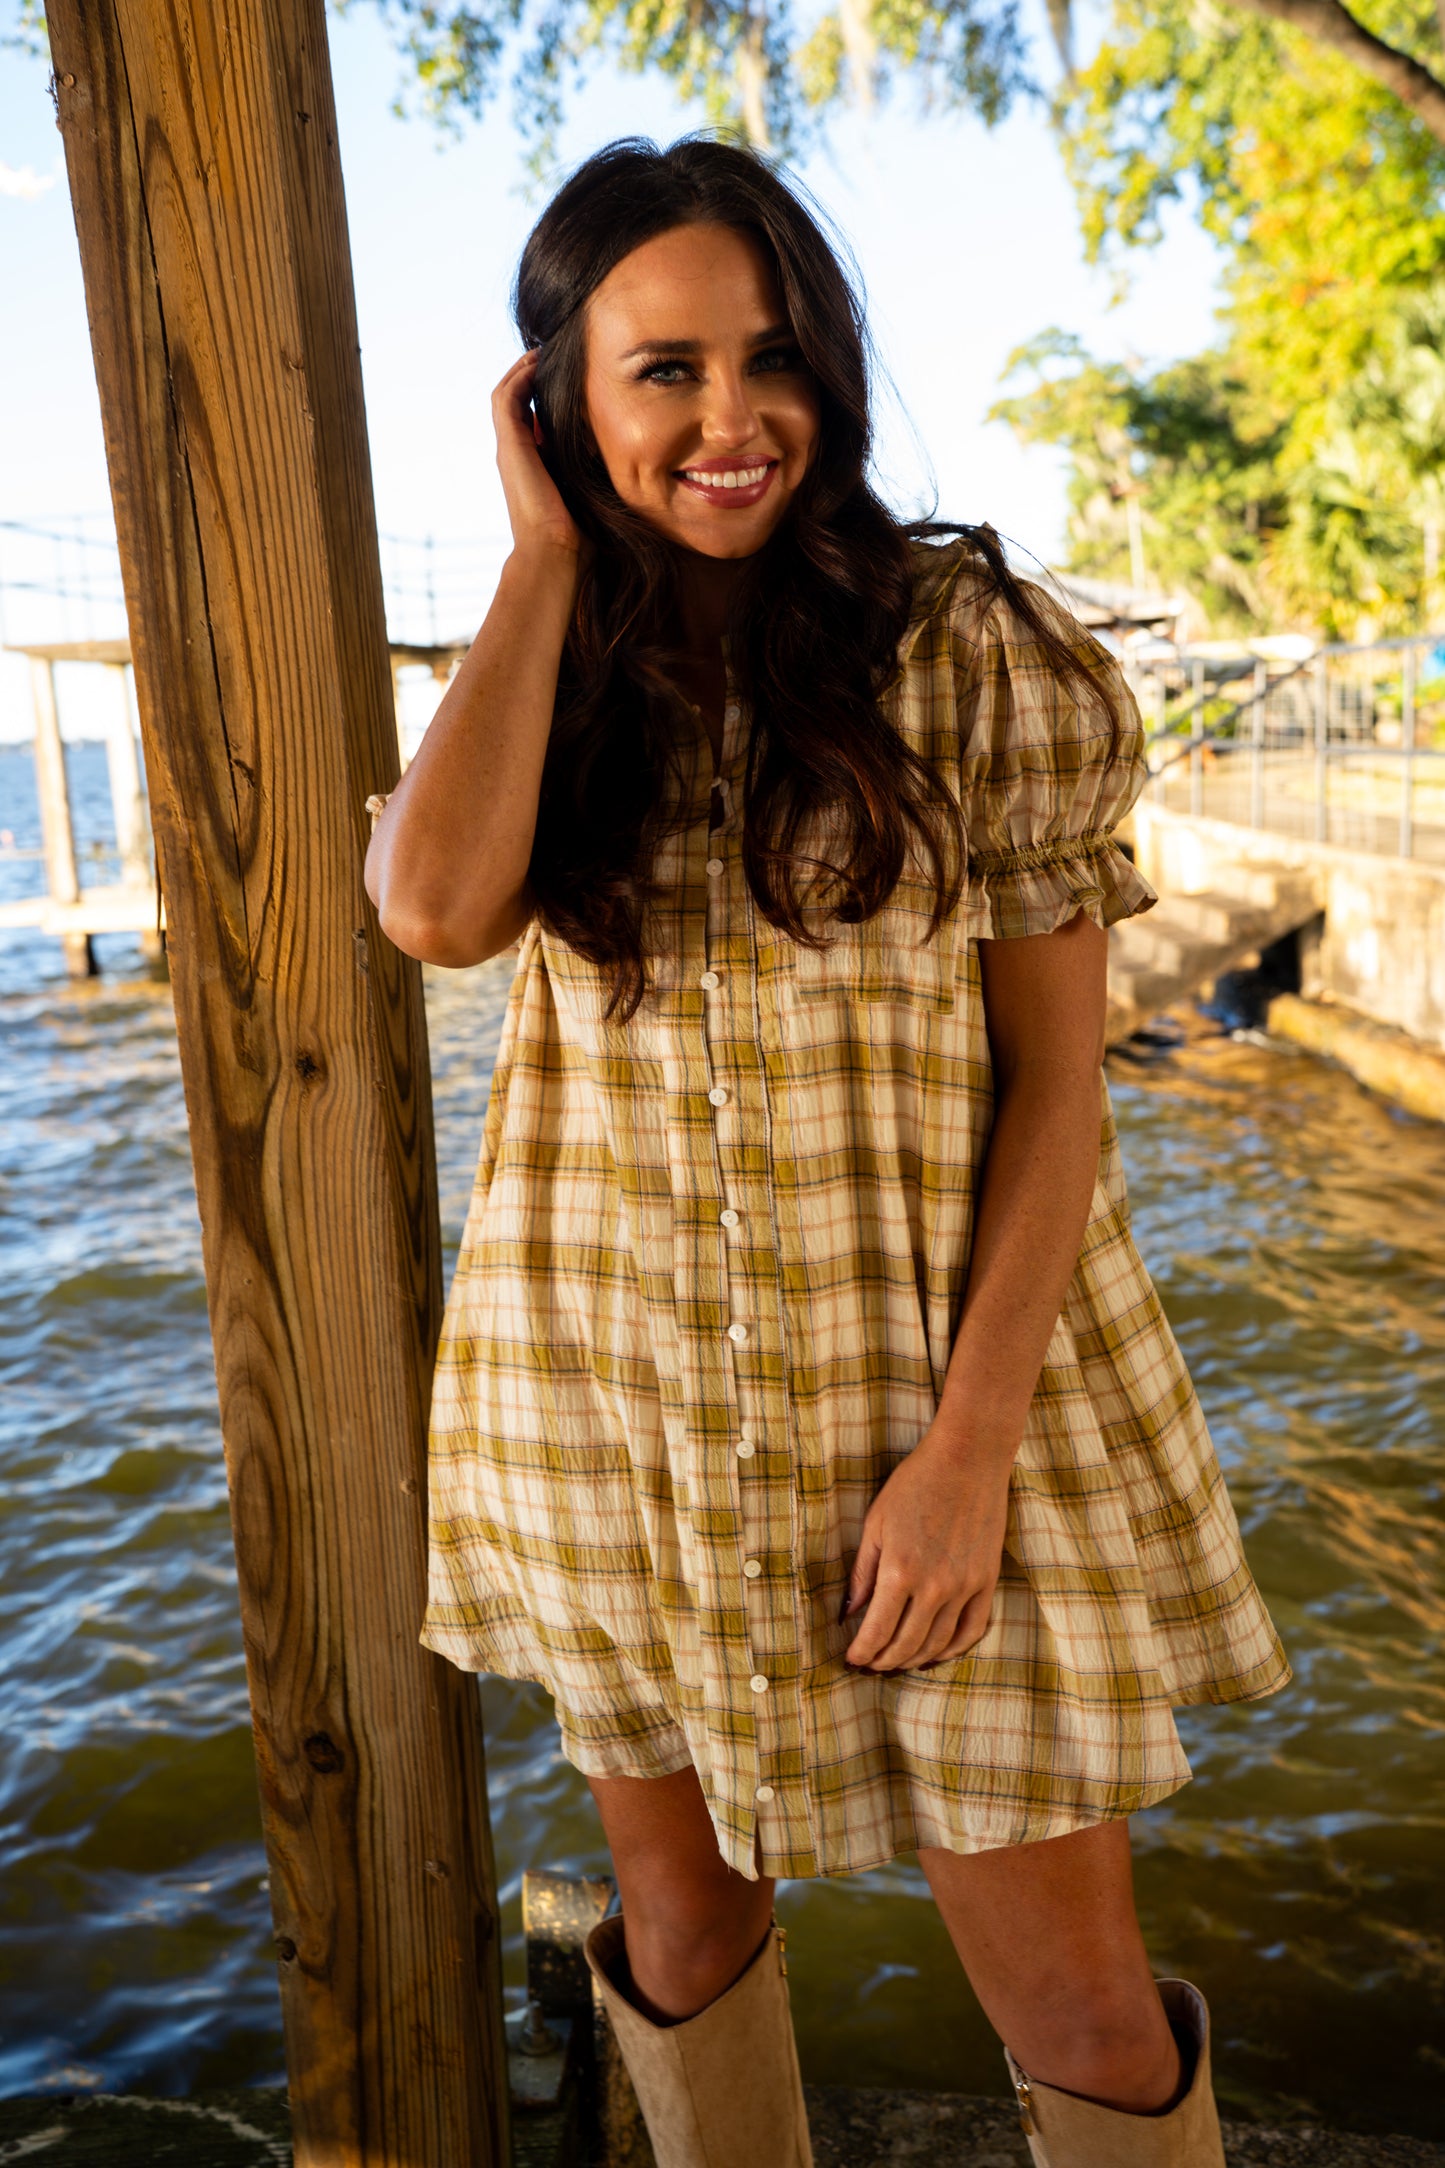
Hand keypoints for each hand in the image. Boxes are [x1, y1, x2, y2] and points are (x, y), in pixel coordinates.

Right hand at [492, 350, 587, 564]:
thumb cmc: (579, 533)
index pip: (532, 417)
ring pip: (506, 394)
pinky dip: (520, 377)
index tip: (569, 377)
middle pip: (516, 400)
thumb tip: (620, 451)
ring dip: (523, 369)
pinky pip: (507, 398)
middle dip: (531, 374)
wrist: (556, 552)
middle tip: (553, 354)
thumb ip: (593, 467)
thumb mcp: (590, 490)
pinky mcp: (510, 446)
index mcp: (532, 464)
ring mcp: (510, 449)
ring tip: (542, 350)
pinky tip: (538, 362)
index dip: (545, 394)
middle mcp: (516, 454)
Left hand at [841, 1420, 1012, 1671]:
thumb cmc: (915, 1484)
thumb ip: (862, 1573)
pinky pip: (972, 1630)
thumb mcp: (876, 1524)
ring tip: (897, 1662)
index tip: (851, 1658)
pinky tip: (936, 1654)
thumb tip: (848, 1612)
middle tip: (870, 1664)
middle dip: (884, 1660)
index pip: (877, 1631)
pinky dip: (953, 1650)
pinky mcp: (987, 1581)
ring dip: (914, 1660)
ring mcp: (965, 1586)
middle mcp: (934, 1587)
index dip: (862, 1651)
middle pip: (906, 1644)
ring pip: (938, 1644)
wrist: (968, 1459)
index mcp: (900, 1571)